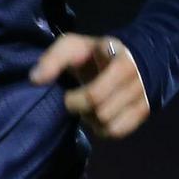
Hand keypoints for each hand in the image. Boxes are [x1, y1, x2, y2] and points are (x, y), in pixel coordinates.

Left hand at [30, 33, 149, 139]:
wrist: (129, 56)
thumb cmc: (93, 54)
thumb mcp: (72, 46)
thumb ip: (53, 59)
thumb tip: (35, 79)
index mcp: (120, 59)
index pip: (95, 95)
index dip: (75, 100)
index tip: (67, 94)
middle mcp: (136, 78)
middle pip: (101, 112)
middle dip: (82, 109)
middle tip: (76, 100)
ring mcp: (142, 95)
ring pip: (109, 124)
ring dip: (92, 120)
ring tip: (88, 107)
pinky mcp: (144, 110)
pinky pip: (118, 132)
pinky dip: (103, 129)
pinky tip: (98, 116)